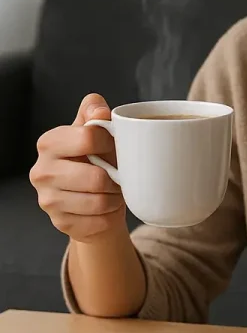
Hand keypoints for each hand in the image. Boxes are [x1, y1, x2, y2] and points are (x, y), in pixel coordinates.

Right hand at [30, 93, 127, 242]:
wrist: (93, 199)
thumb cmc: (98, 161)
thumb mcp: (97, 134)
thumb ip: (95, 114)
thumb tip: (99, 109)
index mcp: (50, 142)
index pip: (89, 137)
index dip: (111, 143)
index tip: (116, 147)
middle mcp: (41, 171)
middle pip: (96, 176)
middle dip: (116, 179)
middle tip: (119, 177)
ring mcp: (47, 200)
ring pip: (99, 201)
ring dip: (115, 199)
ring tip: (114, 192)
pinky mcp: (60, 222)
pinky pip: (97, 221)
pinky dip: (109, 216)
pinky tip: (105, 209)